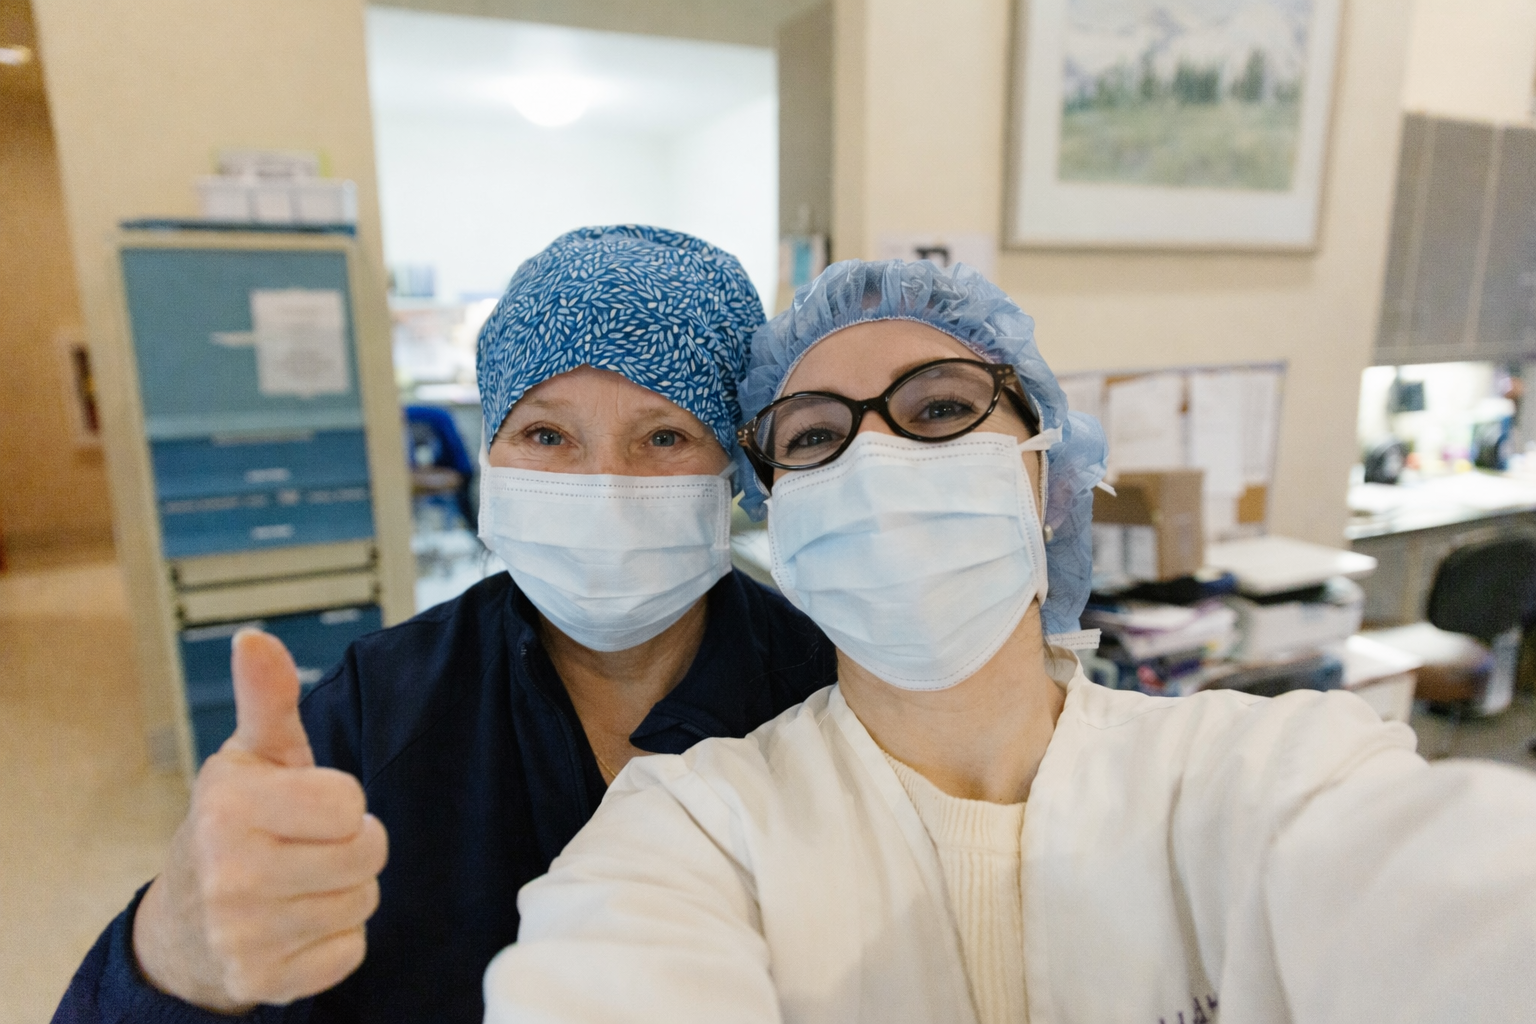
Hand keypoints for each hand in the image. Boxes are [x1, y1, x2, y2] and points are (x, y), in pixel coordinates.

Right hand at [132, 629, 387, 1010]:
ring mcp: (243, 935)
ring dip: (346, 892)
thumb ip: (267, 697)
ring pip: (363, 902)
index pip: (350, 803)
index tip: (308, 805)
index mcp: (229, 808)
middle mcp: (230, 874)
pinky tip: (297, 924)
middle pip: (368, 854)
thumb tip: (256, 639)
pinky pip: (350, 952)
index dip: (341, 802)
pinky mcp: (263, 981)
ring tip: (302, 882)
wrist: (182, 926)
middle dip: (353, 846)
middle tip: (311, 846)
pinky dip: (335, 940)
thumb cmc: (232, 826)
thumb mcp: (250, 757)